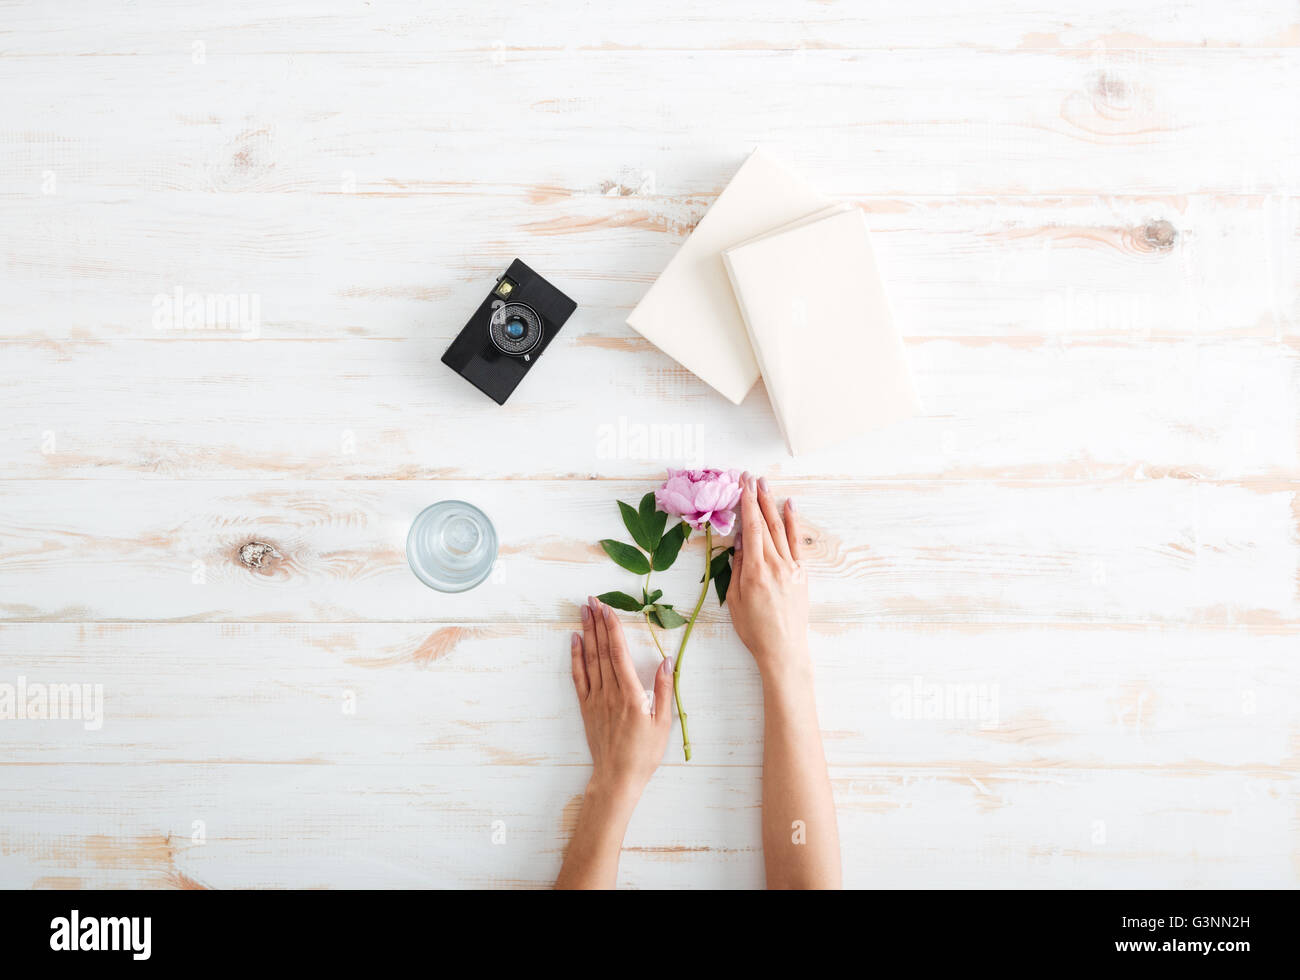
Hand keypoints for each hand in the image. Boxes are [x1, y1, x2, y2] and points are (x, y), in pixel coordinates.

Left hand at [571, 595, 673, 797]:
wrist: (617, 778)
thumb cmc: (644, 753)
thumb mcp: (663, 722)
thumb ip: (665, 689)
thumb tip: (668, 660)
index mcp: (631, 694)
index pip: (619, 653)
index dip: (613, 628)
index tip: (608, 608)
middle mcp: (610, 692)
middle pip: (602, 650)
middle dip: (597, 622)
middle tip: (592, 600)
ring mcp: (595, 699)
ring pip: (590, 659)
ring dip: (587, 633)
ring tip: (584, 611)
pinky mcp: (587, 707)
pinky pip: (579, 677)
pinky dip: (576, 657)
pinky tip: (575, 641)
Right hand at [727, 473, 810, 681]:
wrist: (784, 649)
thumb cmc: (754, 629)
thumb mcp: (735, 599)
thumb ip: (738, 567)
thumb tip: (740, 540)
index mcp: (755, 571)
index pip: (751, 528)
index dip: (746, 504)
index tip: (742, 485)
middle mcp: (775, 565)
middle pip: (765, 523)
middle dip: (757, 498)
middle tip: (751, 477)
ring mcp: (791, 568)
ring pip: (781, 529)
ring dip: (772, 505)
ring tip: (766, 485)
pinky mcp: (801, 574)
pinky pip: (797, 543)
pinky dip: (794, 523)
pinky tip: (790, 506)